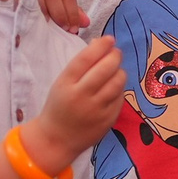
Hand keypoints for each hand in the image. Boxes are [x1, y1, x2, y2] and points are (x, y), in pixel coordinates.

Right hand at [33, 0, 87, 34]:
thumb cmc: (39, 2)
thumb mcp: (57, 5)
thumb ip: (72, 13)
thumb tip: (86, 22)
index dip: (73, 13)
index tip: (74, 28)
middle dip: (61, 14)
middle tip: (65, 29)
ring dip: (46, 13)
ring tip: (50, 26)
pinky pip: (23, 1)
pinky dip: (30, 11)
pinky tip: (34, 22)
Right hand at [35, 35, 123, 169]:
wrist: (57, 139)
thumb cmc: (60, 106)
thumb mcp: (62, 83)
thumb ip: (80, 66)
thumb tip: (101, 43)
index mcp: (65, 83)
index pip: (86, 59)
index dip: (100, 46)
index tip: (109, 39)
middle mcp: (81, 95)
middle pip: (105, 69)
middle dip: (114, 56)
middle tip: (116, 53)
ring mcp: (96, 109)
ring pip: (117, 82)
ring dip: (120, 72)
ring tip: (116, 70)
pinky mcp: (108, 119)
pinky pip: (120, 98)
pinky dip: (119, 89)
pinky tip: (114, 87)